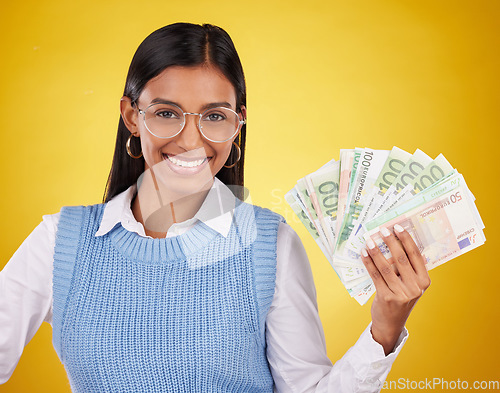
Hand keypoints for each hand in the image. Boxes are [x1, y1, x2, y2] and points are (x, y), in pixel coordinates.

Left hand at [360, 224, 430, 354]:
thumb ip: (407, 268)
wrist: (391, 324)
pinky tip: (363, 254)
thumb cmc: (400, 299)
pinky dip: (369, 263)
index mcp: (424, 281)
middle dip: (390, 241)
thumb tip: (395, 241)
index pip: (416, 255)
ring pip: (386, 266)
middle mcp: (415, 287)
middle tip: (382, 230)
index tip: (397, 227)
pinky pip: (376, 275)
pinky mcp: (387, 297)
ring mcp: (401, 293)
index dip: (406, 239)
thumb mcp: (410, 285)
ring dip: (376, 251)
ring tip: (369, 240)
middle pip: (401, 258)